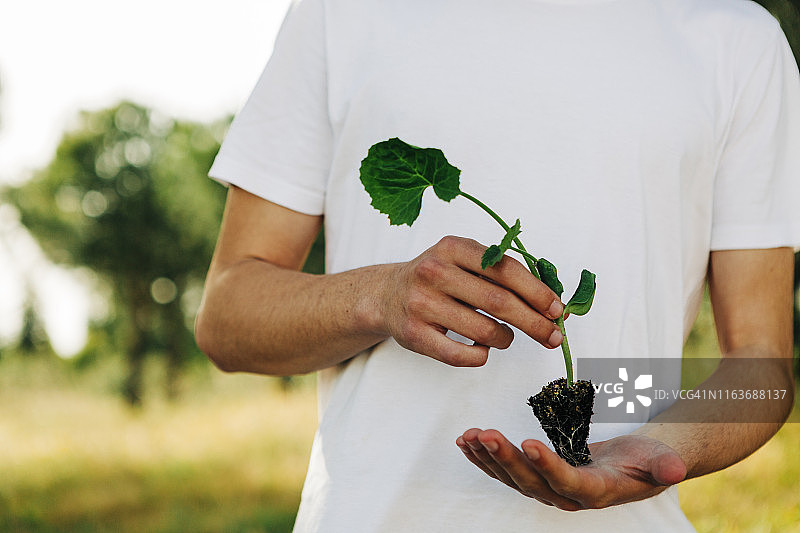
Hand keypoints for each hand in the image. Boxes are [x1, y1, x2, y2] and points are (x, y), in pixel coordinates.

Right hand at [377, 235, 563, 366]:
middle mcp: (434, 272)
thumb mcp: (461, 259)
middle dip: (534, 322)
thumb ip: (498, 272)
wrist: (386, 294)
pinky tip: (483, 349)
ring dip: (505, 339)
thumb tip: (548, 301)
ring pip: (484, 331)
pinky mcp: (414, 334)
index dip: (536, 291)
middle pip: (499, 302)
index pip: (505, 269)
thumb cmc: (436, 277)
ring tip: (505, 337)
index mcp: (453, 247)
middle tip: (553, 336)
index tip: (556, 309)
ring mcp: (422, 304)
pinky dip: (481, 355)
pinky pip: (460, 355)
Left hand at [456, 429, 686, 510]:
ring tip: (470, 436)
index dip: (548, 465)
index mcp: (595, 491)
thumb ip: (665, 465)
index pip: (567, 482)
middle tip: (486, 433)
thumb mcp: (662, 459)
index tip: (529, 442)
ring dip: (489, 457)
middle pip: (531, 481)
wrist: (636, 465)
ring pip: (513, 477)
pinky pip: (506, 470)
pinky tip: (467, 441)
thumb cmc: (649, 459)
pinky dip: (485, 456)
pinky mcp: (537, 477)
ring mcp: (548, 488)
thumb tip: (675, 469)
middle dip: (506, 458)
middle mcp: (566, 496)